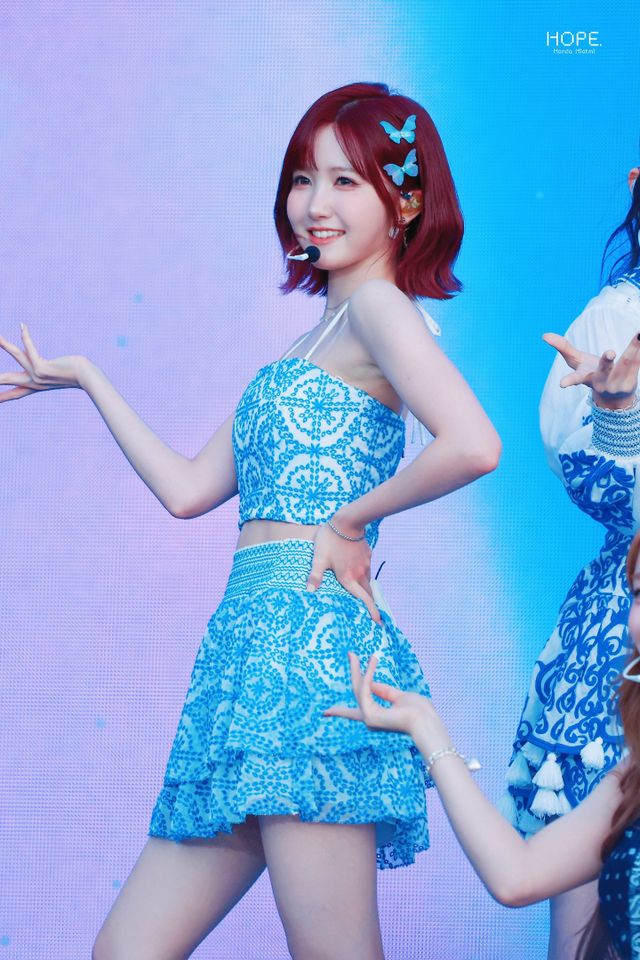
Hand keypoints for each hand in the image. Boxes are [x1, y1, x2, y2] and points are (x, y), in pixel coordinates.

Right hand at [0, 325, 87, 402]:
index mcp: (34, 387)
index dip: (3, 396)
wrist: (87, 377)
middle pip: (6, 380)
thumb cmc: (76, 374)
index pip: (13, 393)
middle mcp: (33, 383)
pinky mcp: (42, 368)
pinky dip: (26, 336)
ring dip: (3, 344)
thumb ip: (45, 370)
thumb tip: (42, 368)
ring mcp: (36, 376)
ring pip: (14, 356)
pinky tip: (22, 326)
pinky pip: (30, 348)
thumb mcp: (57, 375)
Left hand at [307, 521, 381, 623]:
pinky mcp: (367, 554)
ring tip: (362, 594)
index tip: (378, 622)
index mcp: (348, 578)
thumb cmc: (331, 539)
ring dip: (366, 589)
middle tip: (372, 613)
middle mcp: (360, 573)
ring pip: (367, 580)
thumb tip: (308, 592)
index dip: (372, 612)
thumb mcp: (319, 558)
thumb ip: (315, 575)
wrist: (348, 521)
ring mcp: (365, 563)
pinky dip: (363, 574)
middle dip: (371, 604)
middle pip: (368, 593)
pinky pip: (367, 568)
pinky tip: (357, 571)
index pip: (364, 599)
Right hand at [323, 651, 444, 743]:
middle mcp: (370, 718)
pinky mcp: (369, 714)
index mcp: (377, 716)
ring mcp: (369, 717)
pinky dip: (368, 674)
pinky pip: (365, 689)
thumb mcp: (399, 696)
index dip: (340, 711)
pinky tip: (372, 661)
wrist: (425, 720)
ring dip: (357, 669)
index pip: (354, 713)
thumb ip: (384, 690)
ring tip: (354, 654)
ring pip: (359, 688)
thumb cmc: (418, 710)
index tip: (326, 712)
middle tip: (350, 654)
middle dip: (354, 672)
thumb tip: (371, 681)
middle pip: (357, 691)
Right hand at [543, 330, 639, 409]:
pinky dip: (639, 349)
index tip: (561, 384)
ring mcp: (618, 383)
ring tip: (639, 335)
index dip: (569, 381)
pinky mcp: (633, 380)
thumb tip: (544, 335)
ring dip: (634, 348)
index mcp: (586, 377)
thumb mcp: (576, 361)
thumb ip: (562, 347)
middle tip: (610, 352)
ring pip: (628, 363)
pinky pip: (638, 363)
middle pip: (605, 370)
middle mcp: (602, 381)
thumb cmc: (590, 373)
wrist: (613, 396)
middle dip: (607, 361)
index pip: (576, 379)